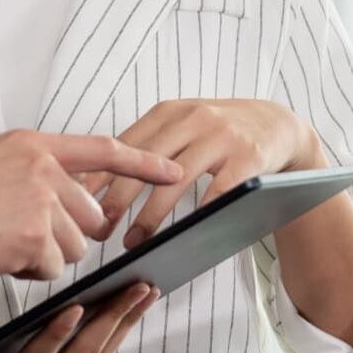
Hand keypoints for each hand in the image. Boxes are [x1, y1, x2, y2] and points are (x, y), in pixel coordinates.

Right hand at [0, 130, 182, 283]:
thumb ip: (30, 170)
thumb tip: (64, 194)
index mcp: (33, 143)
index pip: (103, 149)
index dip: (144, 163)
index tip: (175, 171)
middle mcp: (44, 165)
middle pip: (91, 215)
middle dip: (65, 236)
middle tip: (17, 235)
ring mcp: (41, 199)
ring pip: (74, 247)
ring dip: (43, 257)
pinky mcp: (34, 236)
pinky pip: (52, 270)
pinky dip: (27, 273)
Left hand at [83, 100, 325, 248]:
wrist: (277, 123)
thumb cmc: (218, 131)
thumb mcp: (182, 126)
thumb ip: (148, 145)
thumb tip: (97, 182)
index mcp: (169, 111)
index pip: (124, 143)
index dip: (99, 174)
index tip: (76, 202)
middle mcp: (193, 118)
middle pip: (145, 161)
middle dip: (118, 197)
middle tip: (98, 229)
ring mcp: (222, 137)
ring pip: (178, 180)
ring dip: (151, 215)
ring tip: (133, 241)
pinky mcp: (249, 158)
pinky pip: (218, 191)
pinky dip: (199, 214)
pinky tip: (183, 235)